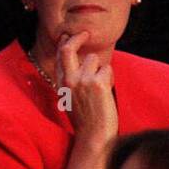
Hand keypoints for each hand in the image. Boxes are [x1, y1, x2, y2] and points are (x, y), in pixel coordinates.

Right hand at [57, 31, 117, 147]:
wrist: (93, 135)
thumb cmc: (85, 119)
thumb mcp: (69, 98)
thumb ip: (71, 81)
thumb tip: (80, 64)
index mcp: (61, 83)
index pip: (59, 56)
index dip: (65, 42)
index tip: (70, 35)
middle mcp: (69, 79)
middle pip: (69, 48)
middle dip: (78, 38)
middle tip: (86, 33)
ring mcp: (83, 80)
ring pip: (94, 59)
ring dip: (100, 68)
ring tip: (101, 86)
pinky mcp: (98, 83)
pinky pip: (107, 69)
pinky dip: (109, 78)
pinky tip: (106, 92)